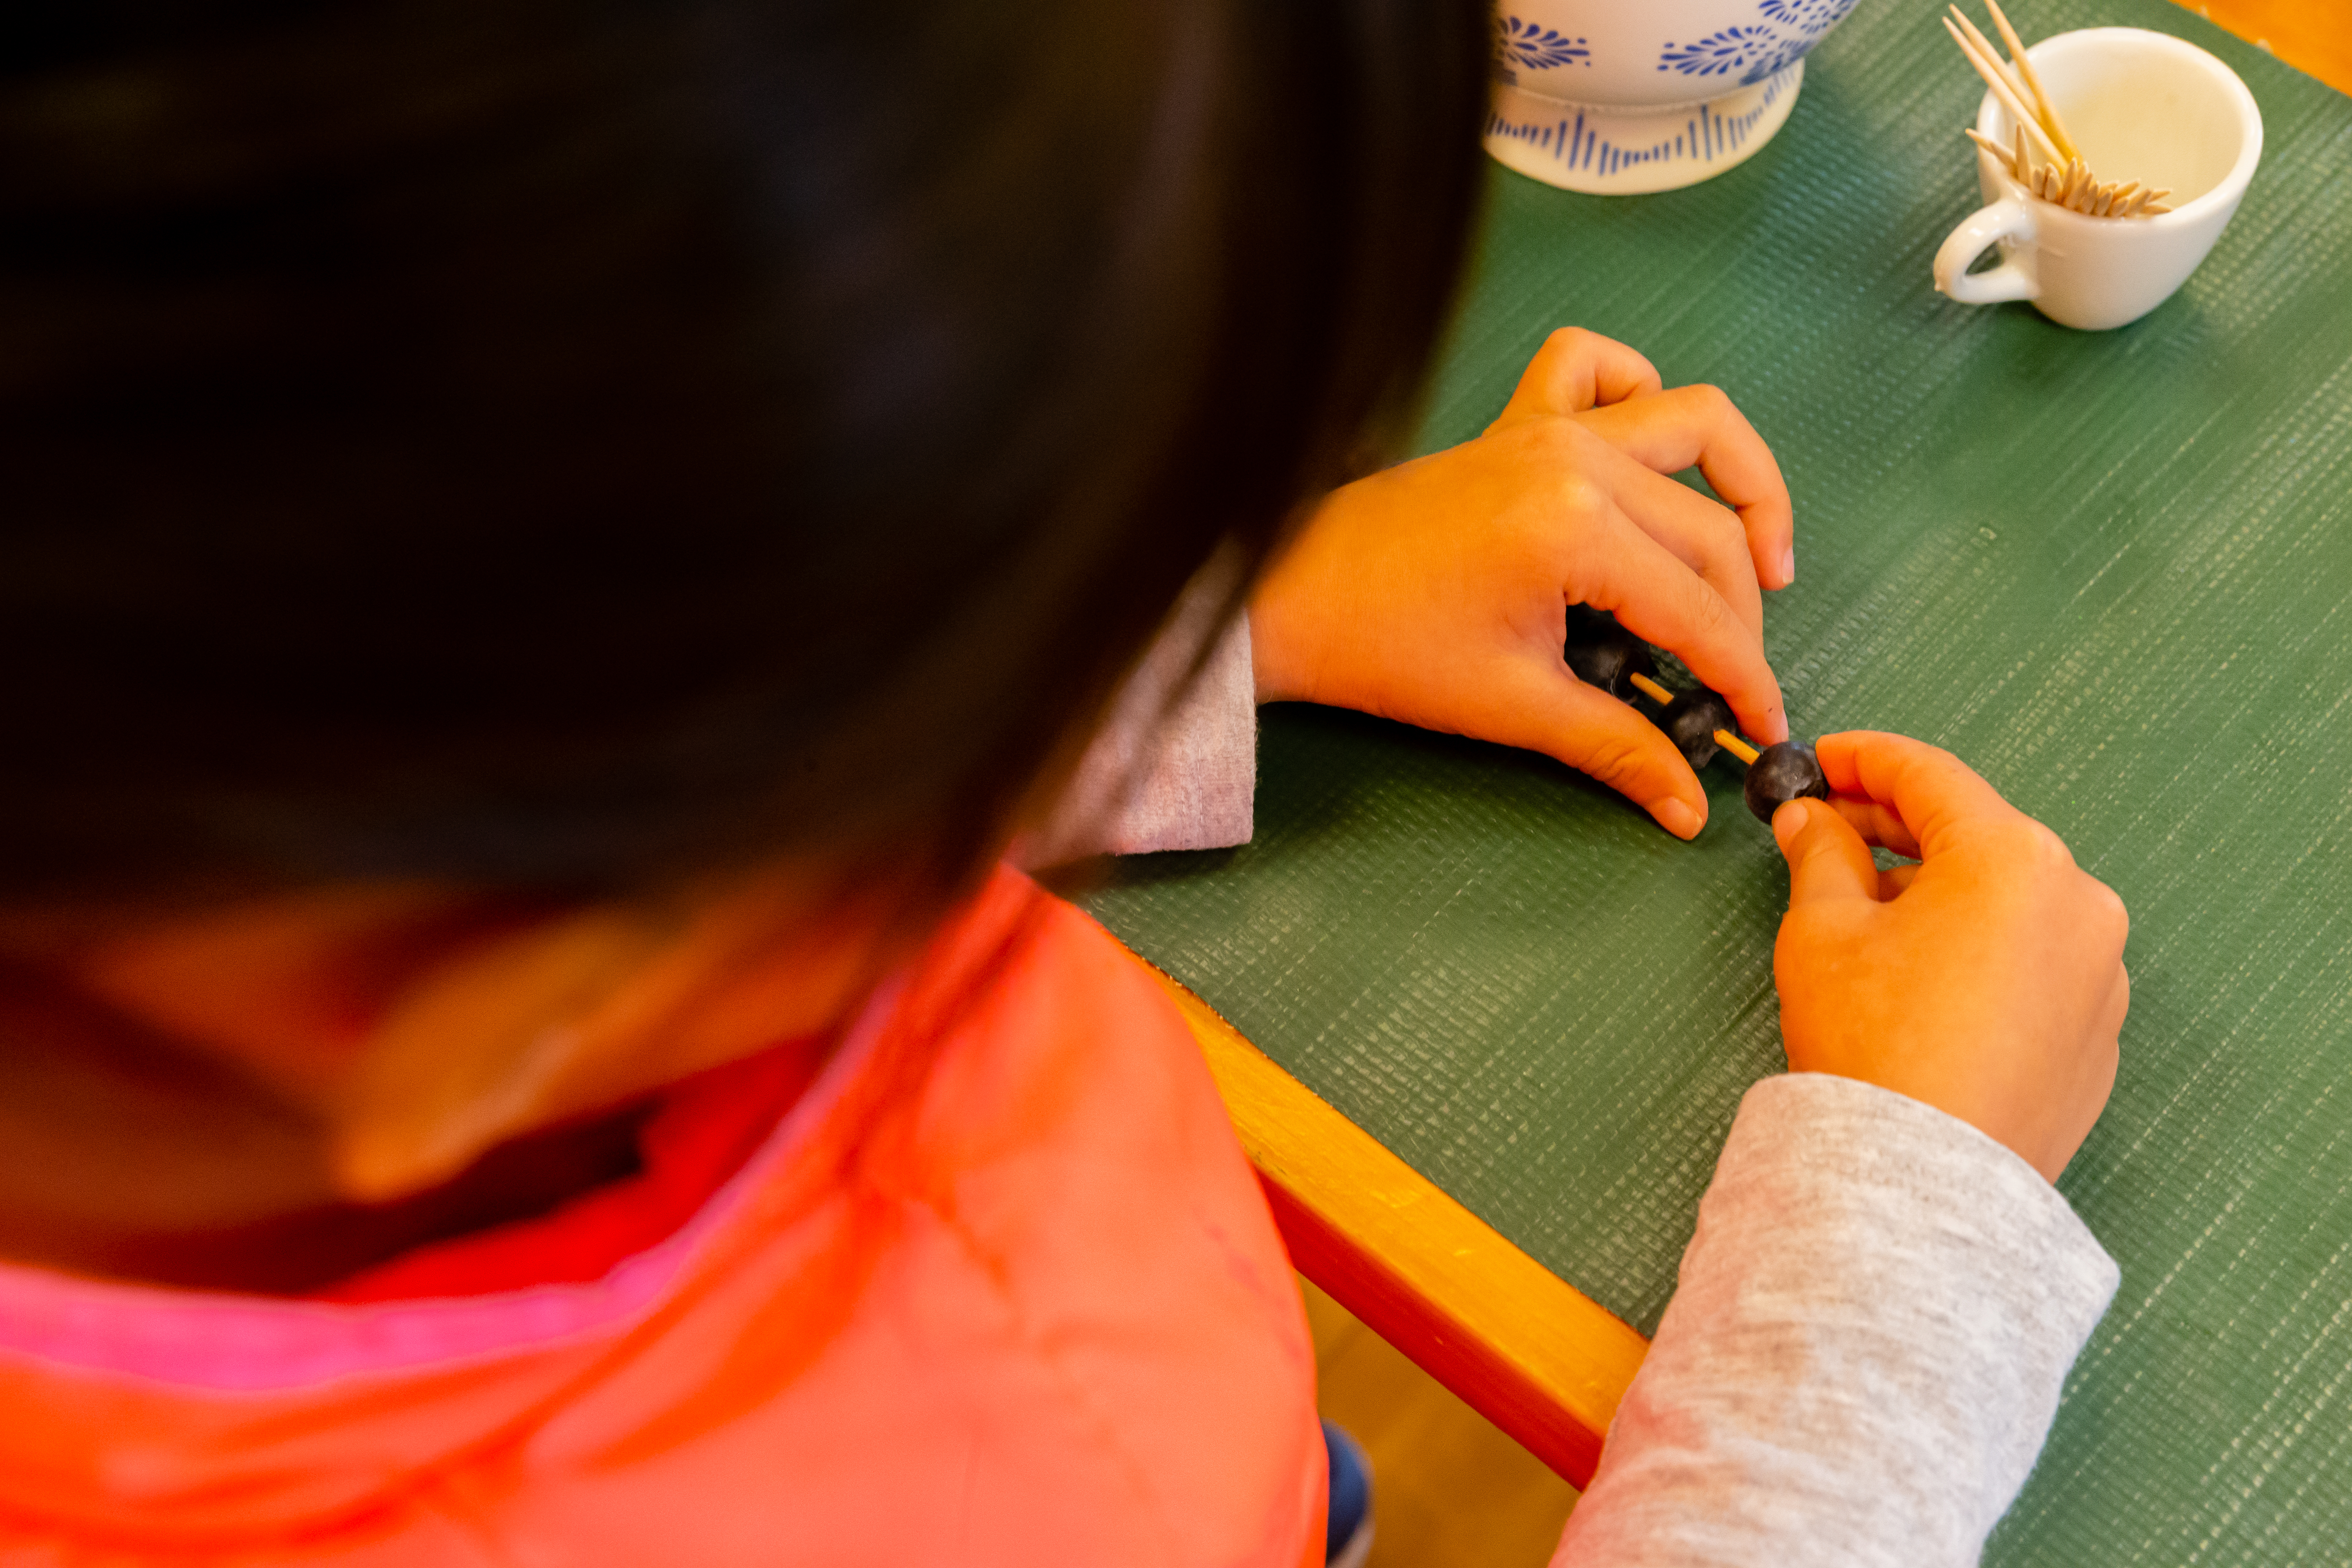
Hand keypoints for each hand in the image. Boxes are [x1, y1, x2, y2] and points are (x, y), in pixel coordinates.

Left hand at [1250, 328, 1792, 838]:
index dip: (1744, 676)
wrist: (1293, 599)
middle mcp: (1576, 460)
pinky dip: (1638, 393)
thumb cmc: (1388, 651)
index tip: (1765, 725)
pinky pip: (1596, 368)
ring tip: (1756, 559)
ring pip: (1691, 423)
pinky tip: (1651, 459)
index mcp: (1577, 528)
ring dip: (1740, 482)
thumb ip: (1617, 748)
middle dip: (1743, 613)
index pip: (1700, 610)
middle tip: (1737, 679)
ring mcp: (1548, 428)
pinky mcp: (1517, 422)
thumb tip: (1689, 808)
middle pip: (1711, 529)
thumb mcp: (1516, 707)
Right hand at [1770, 732, 2127, 1181]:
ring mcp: (2101, 968)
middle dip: (1897, 827)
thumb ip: (1820, 855)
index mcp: (2011, 857)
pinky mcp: (2100, 1028)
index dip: (1863, 759)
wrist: (1925, 1181)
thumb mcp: (1821, 931)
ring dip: (1942, 889)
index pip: (1929, 776)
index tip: (1821, 760)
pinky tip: (1925, 976)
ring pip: (2010, 898)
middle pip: (1977, 835)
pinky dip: (1982, 947)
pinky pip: (2036, 959)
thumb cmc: (1875, 1046)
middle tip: (1829, 830)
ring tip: (1871, 913)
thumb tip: (1814, 822)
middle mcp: (2077, 900)